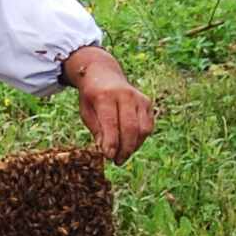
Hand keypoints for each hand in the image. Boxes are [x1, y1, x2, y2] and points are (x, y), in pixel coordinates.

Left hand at [64, 46, 156, 163]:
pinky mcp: (147, 103)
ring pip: (143, 129)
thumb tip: (106, 150)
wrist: (103, 74)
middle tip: (117, 161)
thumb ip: (97, 130)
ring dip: (134, 146)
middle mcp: (125, 95)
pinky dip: (140, 139)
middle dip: (124, 148)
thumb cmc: (92, 97)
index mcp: (105, 95)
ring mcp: (139, 98)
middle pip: (130, 127)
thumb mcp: (86, 111)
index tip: (109, 157)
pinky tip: (130, 144)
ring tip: (123, 155)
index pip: (111, 123)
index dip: (111, 143)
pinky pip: (148, 126)